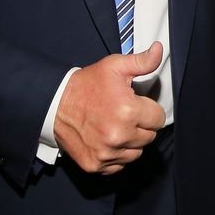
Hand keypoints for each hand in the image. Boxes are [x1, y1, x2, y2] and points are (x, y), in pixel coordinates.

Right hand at [53, 41, 166, 174]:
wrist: (55, 103)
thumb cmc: (87, 84)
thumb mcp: (114, 66)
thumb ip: (142, 61)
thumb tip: (159, 50)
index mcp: (128, 111)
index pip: (158, 119)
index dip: (149, 110)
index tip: (137, 105)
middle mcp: (118, 136)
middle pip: (149, 137)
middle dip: (141, 126)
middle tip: (125, 114)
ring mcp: (106, 153)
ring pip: (136, 153)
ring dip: (130, 142)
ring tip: (116, 126)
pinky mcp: (94, 164)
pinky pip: (118, 165)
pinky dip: (116, 155)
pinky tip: (107, 139)